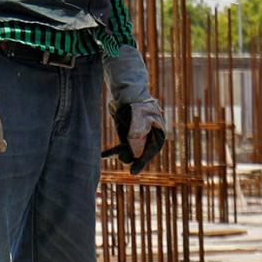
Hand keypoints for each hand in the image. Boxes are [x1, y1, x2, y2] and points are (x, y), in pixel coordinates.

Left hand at [104, 44, 164, 169]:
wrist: (126, 90)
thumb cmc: (135, 103)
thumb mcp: (139, 118)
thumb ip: (137, 136)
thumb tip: (134, 155)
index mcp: (158, 133)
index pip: (150, 151)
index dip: (142, 162)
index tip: (133, 171)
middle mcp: (148, 136)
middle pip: (140, 153)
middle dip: (131, 156)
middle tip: (121, 155)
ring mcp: (137, 136)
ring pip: (129, 152)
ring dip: (121, 153)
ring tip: (111, 153)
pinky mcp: (126, 135)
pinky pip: (120, 147)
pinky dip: (112, 151)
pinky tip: (102, 156)